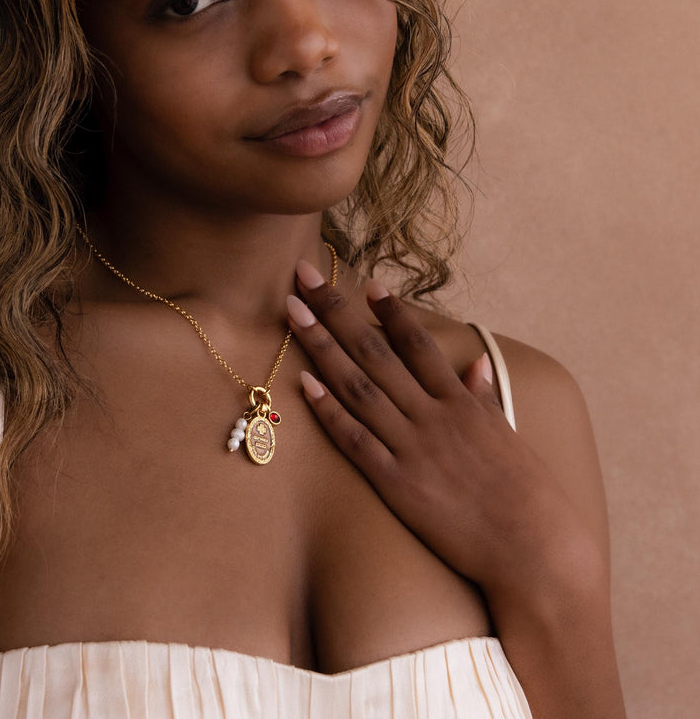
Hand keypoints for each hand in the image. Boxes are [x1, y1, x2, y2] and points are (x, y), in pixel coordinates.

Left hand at [286, 264, 600, 605]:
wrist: (534, 551)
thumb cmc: (528, 494)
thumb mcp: (508, 435)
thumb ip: (483, 397)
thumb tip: (474, 365)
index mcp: (461, 402)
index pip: (418, 344)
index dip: (392, 312)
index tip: (368, 283)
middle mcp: (432, 416)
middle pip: (374, 352)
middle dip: (336, 310)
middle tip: (305, 275)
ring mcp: (411, 448)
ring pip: (356, 386)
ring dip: (321, 346)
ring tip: (293, 313)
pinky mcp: (396, 484)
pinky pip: (354, 440)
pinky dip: (329, 410)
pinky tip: (304, 383)